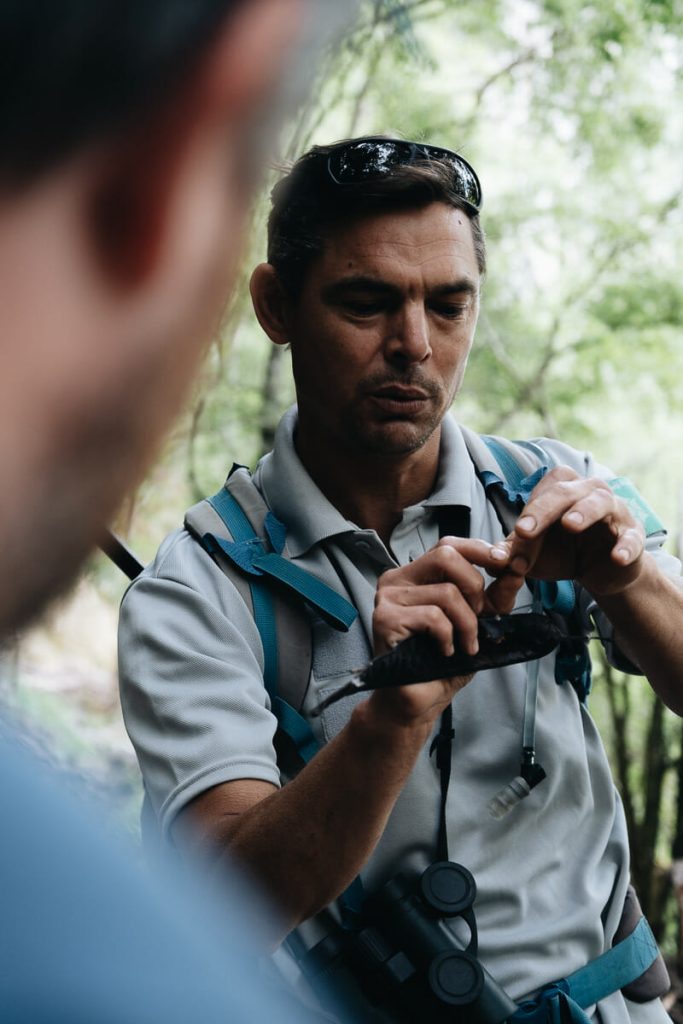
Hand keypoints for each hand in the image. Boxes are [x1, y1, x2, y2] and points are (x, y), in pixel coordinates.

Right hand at [370, 538, 525, 723]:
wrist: (420, 701)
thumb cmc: (443, 661)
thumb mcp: (478, 621)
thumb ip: (495, 595)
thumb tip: (516, 569)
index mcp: (415, 574)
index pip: (448, 544)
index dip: (479, 551)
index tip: (504, 565)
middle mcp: (397, 579)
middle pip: (445, 555)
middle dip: (474, 586)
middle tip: (478, 616)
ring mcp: (387, 598)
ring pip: (446, 592)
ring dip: (467, 624)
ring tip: (464, 645)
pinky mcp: (385, 619)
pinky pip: (434, 617)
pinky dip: (449, 637)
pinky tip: (444, 652)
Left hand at [487, 467, 645, 600]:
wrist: (601, 573)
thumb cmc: (563, 552)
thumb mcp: (534, 553)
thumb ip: (512, 552)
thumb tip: (493, 559)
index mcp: (564, 490)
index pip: (545, 491)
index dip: (531, 511)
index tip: (517, 534)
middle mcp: (590, 492)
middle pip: (567, 490)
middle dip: (545, 508)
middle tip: (525, 529)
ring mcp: (615, 513)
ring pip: (602, 503)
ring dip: (585, 511)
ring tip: (570, 525)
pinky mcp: (633, 536)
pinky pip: (632, 537)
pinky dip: (626, 546)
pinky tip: (616, 557)